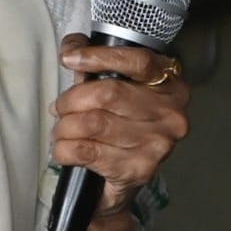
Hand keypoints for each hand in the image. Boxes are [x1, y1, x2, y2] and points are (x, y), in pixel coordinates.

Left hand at [49, 33, 190, 219]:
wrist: (121, 183)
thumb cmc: (117, 127)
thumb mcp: (109, 90)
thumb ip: (92, 66)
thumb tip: (71, 47)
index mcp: (170, 85)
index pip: (137, 61)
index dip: (99, 56)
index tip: (69, 58)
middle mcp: (171, 114)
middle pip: (108, 93)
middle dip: (72, 100)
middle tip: (58, 108)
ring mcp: (158, 144)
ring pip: (94, 123)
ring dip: (64, 127)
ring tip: (60, 130)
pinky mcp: (139, 170)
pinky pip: (87, 151)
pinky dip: (64, 149)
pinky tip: (63, 149)